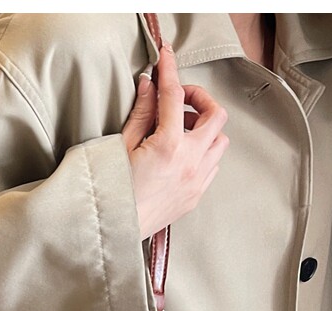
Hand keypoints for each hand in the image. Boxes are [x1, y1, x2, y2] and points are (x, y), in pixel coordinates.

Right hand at [121, 42, 229, 240]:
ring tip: (180, 131)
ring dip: (205, 130)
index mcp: (168, 146)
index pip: (174, 96)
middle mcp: (189, 162)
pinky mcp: (195, 196)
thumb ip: (140, 114)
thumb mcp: (121, 148)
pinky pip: (213, 166)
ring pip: (220, 141)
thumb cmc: (111, 193)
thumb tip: (148, 87)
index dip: (170, 71)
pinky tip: (181, 156)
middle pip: (215, 115)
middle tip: (179, 100)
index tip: (166, 59)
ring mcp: (196, 181)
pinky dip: (203, 154)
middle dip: (199, 100)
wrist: (114, 231)